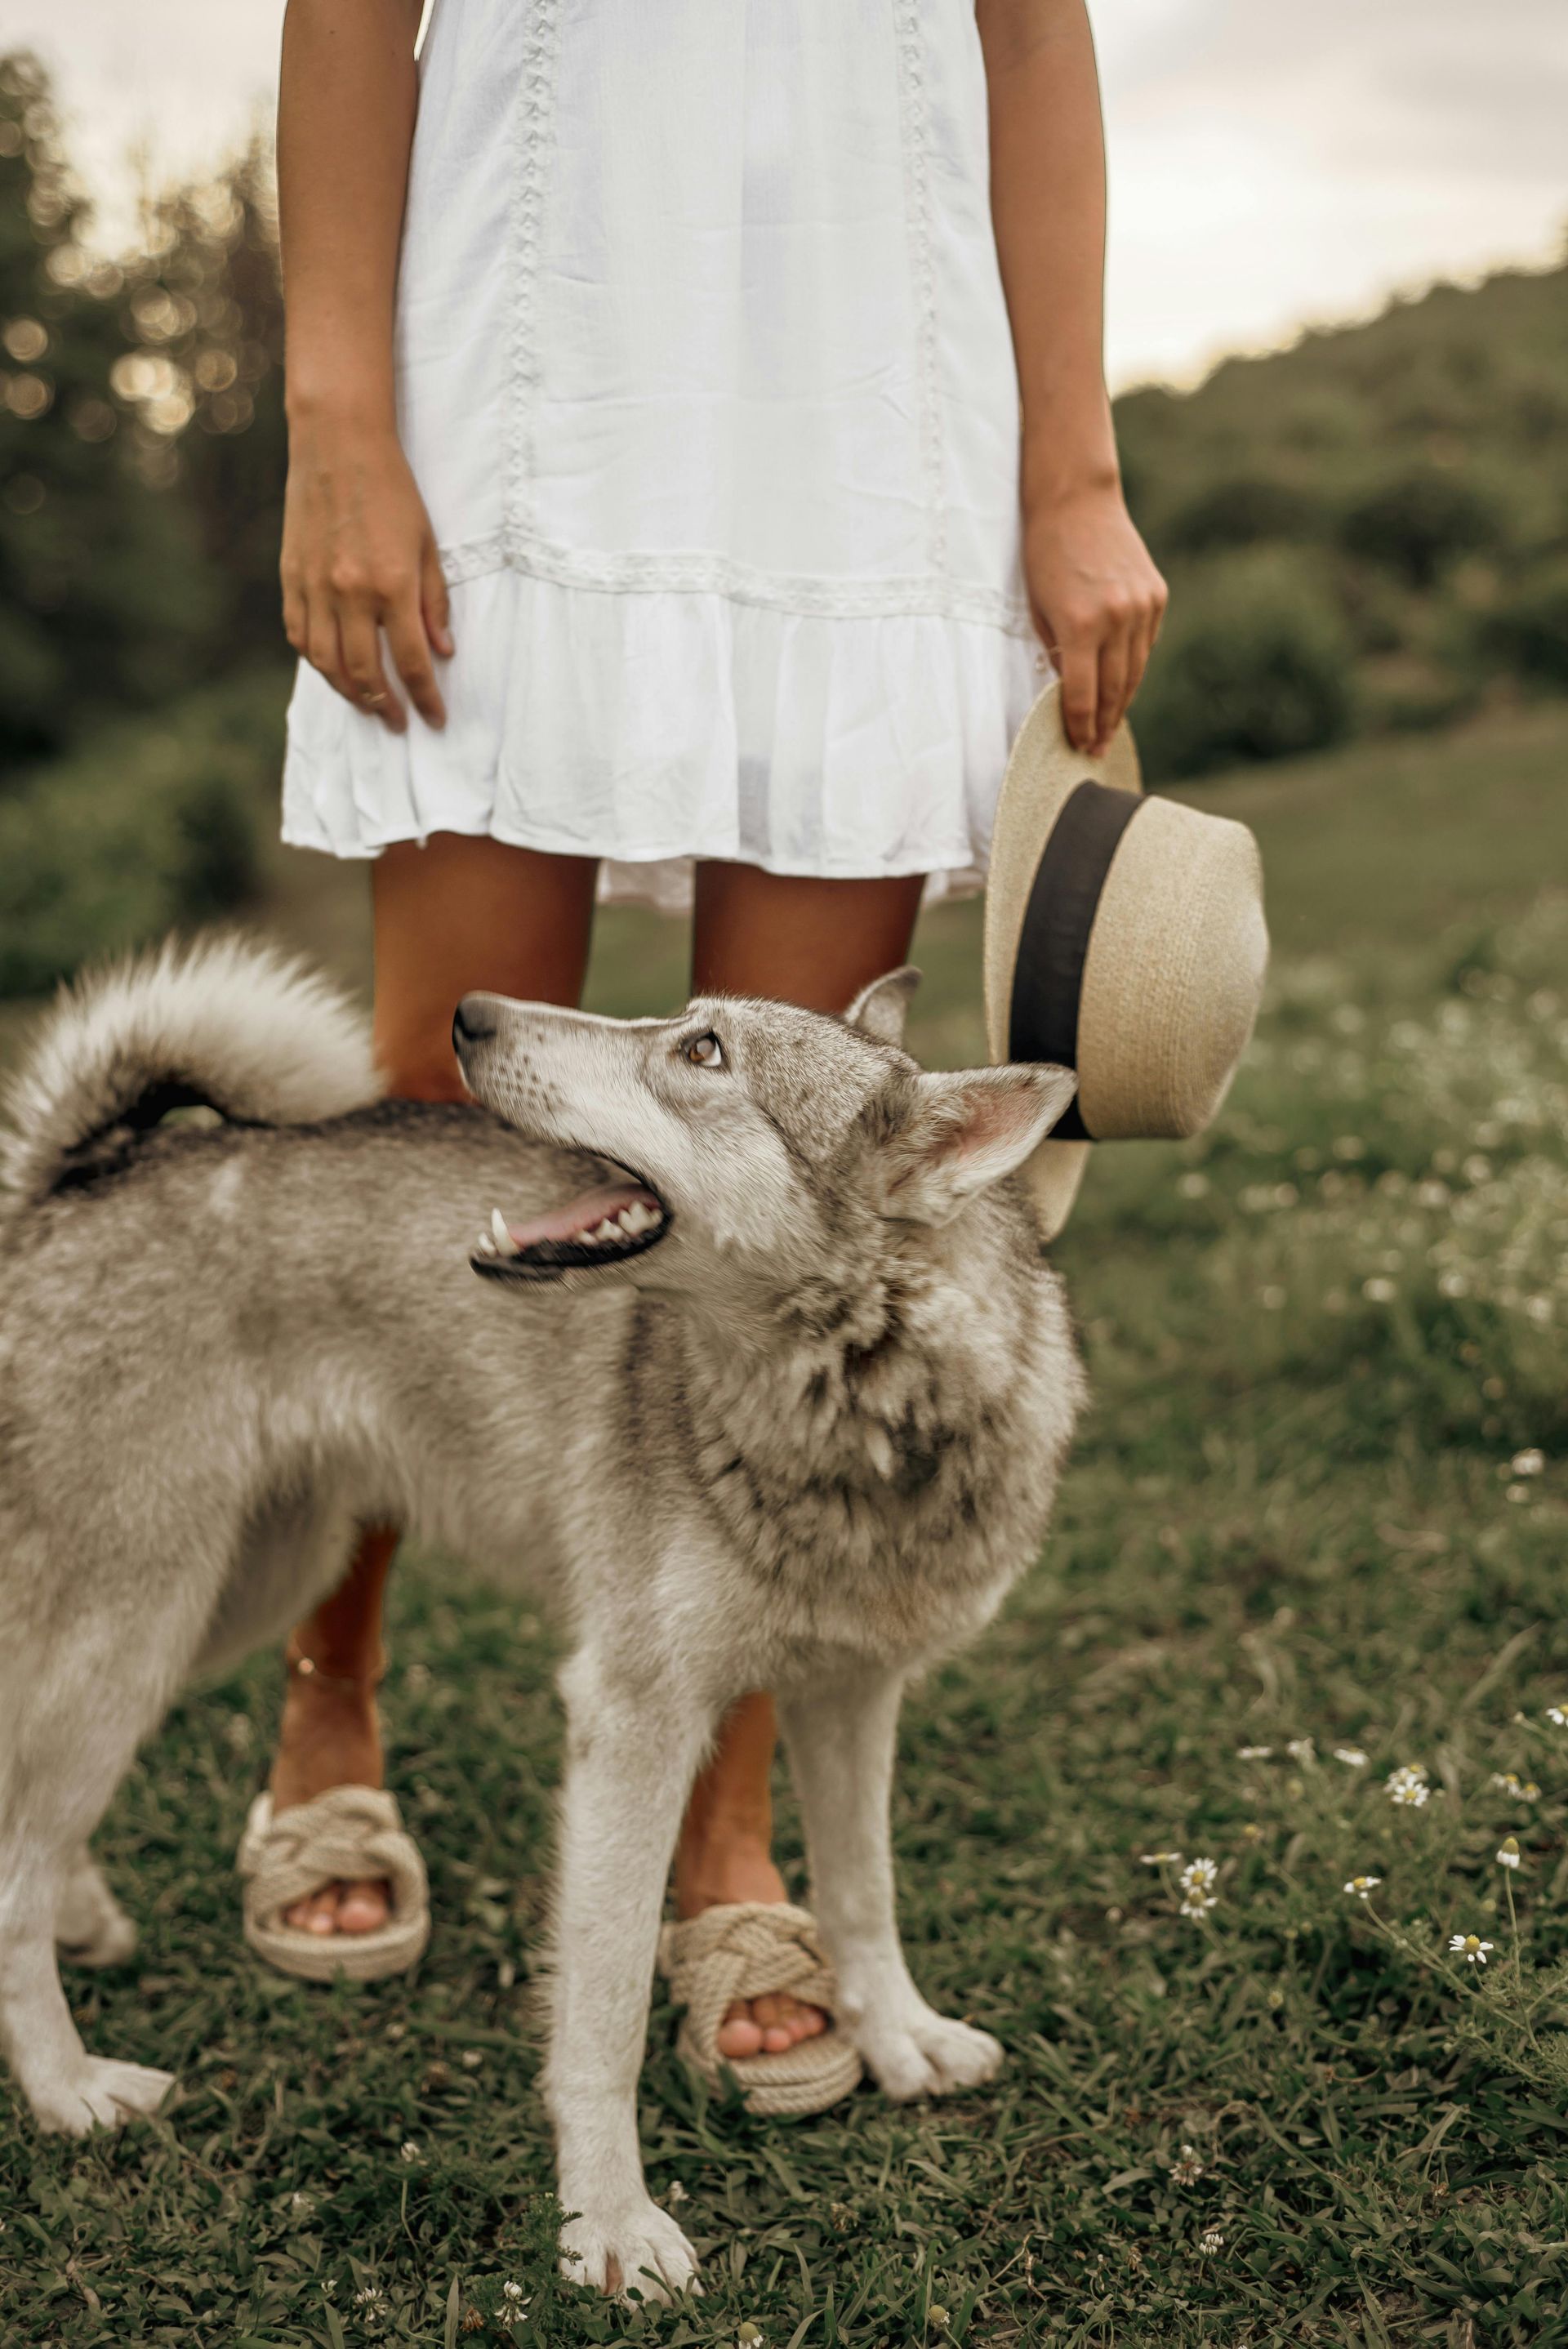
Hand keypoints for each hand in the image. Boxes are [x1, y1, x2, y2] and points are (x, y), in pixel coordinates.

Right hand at [280, 413, 451, 732]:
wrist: (338, 443)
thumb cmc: (392, 490)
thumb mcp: (428, 545)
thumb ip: (434, 602)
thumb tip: (442, 652)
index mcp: (391, 584)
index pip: (411, 662)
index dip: (425, 698)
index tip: (435, 718)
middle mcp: (349, 593)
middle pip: (364, 674)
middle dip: (385, 707)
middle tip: (399, 722)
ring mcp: (314, 587)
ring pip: (326, 664)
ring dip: (348, 693)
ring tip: (369, 705)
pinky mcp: (291, 577)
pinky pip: (299, 635)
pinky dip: (317, 661)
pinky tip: (333, 670)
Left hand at [1023, 477, 1166, 756]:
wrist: (1075, 499)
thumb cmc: (1044, 554)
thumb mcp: (1039, 609)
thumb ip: (1059, 653)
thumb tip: (1075, 693)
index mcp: (1081, 625)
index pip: (1084, 696)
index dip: (1081, 727)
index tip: (1079, 748)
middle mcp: (1118, 618)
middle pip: (1116, 691)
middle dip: (1104, 725)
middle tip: (1097, 750)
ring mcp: (1143, 606)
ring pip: (1136, 672)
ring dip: (1123, 704)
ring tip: (1110, 728)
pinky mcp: (1157, 595)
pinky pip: (1145, 644)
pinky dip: (1133, 666)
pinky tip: (1122, 685)